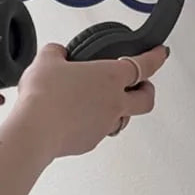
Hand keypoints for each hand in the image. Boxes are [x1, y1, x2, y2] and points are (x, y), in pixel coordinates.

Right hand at [14, 43, 169, 159]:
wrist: (34, 131)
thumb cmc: (45, 95)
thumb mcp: (47, 59)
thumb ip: (57, 52)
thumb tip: (58, 54)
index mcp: (110, 77)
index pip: (144, 65)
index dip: (156, 58)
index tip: (161, 53)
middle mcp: (114, 102)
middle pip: (147, 99)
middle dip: (148, 90)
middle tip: (143, 85)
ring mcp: (104, 125)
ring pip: (124, 118)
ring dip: (121, 109)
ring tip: (105, 101)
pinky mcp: (90, 142)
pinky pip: (101, 131)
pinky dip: (96, 123)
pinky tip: (79, 117)